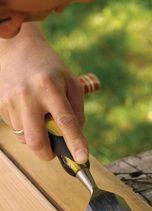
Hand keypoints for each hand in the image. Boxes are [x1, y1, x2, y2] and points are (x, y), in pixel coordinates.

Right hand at [0, 23, 87, 162]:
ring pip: (25, 138)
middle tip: (53, 151)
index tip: (82, 159)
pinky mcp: (0, 105)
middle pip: (36, 140)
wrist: (17, 48)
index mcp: (50, 87)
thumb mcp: (71, 83)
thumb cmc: (50, 69)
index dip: (75, 143)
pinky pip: (15, 129)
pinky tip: (28, 110)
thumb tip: (74, 139)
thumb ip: (77, 112)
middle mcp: (28, 95)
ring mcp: (10, 101)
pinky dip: (26, 128)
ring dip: (36, 137)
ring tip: (40, 117)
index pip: (65, 122)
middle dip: (47, 153)